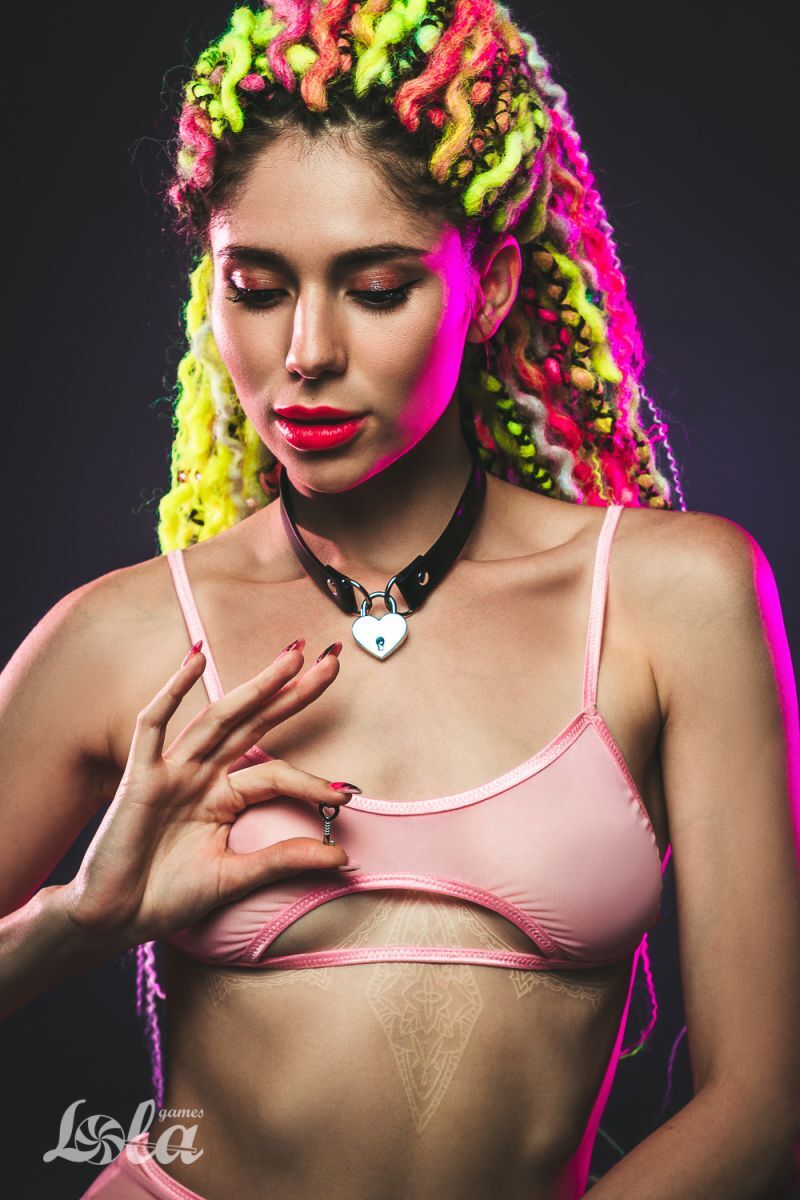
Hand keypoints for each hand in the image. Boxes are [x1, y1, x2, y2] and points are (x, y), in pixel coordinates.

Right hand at [61, 640, 356, 950]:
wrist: (115, 920)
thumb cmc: (168, 897)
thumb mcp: (236, 878)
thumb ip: (284, 860)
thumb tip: (343, 856)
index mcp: (224, 797)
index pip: (276, 774)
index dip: (311, 781)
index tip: (347, 795)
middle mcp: (202, 775)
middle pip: (255, 724)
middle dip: (292, 693)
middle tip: (332, 662)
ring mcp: (172, 771)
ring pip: (218, 718)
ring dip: (255, 686)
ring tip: (293, 657)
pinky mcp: (139, 776)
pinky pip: (154, 724)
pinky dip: (173, 691)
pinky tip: (197, 658)